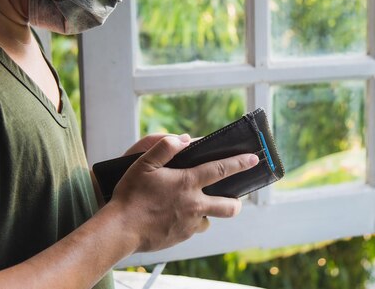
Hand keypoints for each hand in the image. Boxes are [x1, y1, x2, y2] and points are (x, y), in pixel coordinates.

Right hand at [107, 134, 258, 252]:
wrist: (120, 229)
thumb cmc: (131, 195)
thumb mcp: (144, 164)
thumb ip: (165, 147)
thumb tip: (184, 138)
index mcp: (187, 183)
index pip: (221, 169)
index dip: (240, 163)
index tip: (254, 158)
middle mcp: (194, 204)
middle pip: (229, 206)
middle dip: (237, 201)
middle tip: (236, 197)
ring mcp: (189, 223)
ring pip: (211, 219)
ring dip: (209, 212)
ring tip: (198, 206)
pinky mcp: (181, 236)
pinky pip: (194, 228)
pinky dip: (192, 222)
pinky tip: (178, 216)